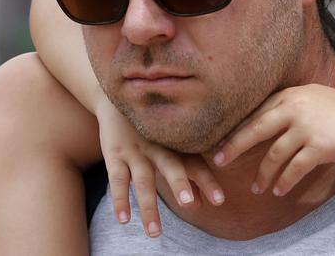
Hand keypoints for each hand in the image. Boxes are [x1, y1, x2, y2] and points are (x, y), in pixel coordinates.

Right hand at [96, 97, 224, 237]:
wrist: (117, 100)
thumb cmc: (151, 129)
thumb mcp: (169, 146)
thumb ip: (185, 174)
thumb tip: (201, 205)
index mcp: (175, 143)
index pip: (194, 163)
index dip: (206, 181)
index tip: (220, 201)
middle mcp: (158, 146)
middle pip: (171, 164)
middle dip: (179, 183)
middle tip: (188, 204)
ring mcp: (135, 150)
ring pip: (143, 180)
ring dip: (149, 206)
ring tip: (155, 233)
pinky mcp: (115, 154)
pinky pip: (116, 179)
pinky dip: (120, 200)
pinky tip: (123, 219)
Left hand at [212, 83, 334, 195]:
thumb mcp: (308, 97)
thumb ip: (288, 106)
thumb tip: (263, 122)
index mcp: (287, 96)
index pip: (255, 114)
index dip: (235, 130)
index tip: (220, 143)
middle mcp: (293, 109)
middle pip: (255, 130)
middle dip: (234, 147)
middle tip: (218, 161)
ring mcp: (306, 127)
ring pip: (275, 154)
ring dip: (263, 174)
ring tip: (257, 188)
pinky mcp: (320, 146)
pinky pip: (295, 168)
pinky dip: (285, 181)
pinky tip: (279, 190)